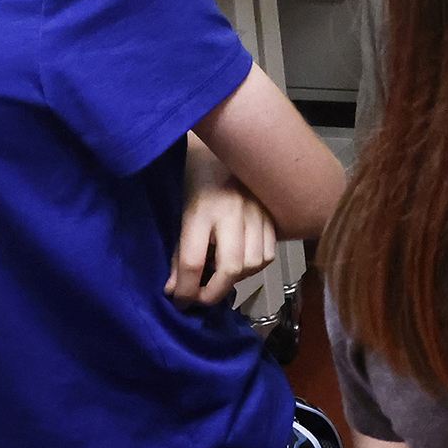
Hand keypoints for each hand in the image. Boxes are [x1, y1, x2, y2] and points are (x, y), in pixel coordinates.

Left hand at [168, 135, 278, 304]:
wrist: (226, 146)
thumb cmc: (197, 180)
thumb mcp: (181, 214)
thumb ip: (179, 253)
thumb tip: (176, 291)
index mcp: (200, 210)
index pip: (193, 261)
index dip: (186, 290)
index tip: (180, 302)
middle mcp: (231, 212)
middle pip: (230, 267)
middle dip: (215, 292)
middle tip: (202, 297)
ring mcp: (255, 212)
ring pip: (254, 263)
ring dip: (237, 278)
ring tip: (222, 276)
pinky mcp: (271, 213)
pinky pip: (269, 252)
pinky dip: (255, 265)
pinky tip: (242, 262)